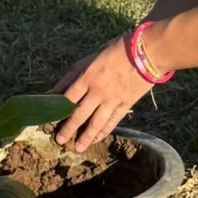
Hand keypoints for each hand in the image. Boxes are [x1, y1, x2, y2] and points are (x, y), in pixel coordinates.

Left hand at [53, 36, 151, 151]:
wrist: (148, 52)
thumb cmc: (116, 50)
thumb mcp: (90, 58)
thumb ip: (72, 76)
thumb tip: (54, 90)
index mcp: (87, 77)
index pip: (67, 99)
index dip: (57, 111)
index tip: (49, 120)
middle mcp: (98, 91)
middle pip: (79, 114)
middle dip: (68, 129)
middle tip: (60, 140)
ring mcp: (112, 100)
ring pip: (96, 123)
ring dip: (85, 137)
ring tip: (78, 147)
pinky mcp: (125, 104)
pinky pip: (112, 122)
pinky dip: (104, 132)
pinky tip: (96, 138)